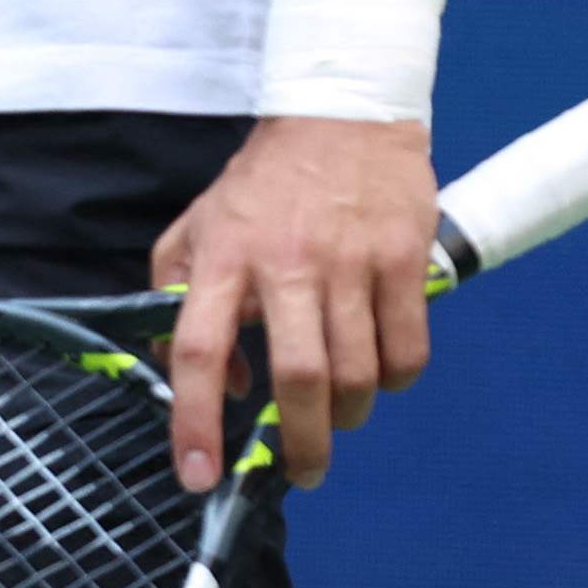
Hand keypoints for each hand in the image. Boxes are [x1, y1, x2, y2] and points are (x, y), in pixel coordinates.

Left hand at [150, 115, 443, 494]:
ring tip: (340, 416)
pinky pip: (407, 350)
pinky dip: (396, 380)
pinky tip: (382, 373)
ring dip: (349, 415)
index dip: (195, 420)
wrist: (341, 110)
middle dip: (301, 444)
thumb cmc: (263, 184)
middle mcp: (287, 262)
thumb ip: (179, 299)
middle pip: (298, 378)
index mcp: (224, 256)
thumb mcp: (197, 226)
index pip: (199, 349)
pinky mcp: (405, 258)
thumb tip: (224, 378)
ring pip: (358, 374)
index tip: (199, 476)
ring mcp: (351, 261)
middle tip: (303, 471)